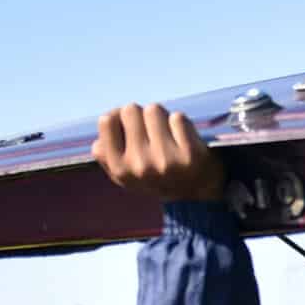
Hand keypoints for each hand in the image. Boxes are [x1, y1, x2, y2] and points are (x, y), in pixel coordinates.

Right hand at [92, 103, 223, 201]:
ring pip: (154, 109)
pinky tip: (185, 142)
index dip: (120, 118)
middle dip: (141, 116)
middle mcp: (141, 166)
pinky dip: (182, 125)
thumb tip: (106, 119)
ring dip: (162, 117)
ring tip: (169, 137)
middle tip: (154, 134)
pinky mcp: (190, 153)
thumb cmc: (158, 177)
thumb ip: (108, 152)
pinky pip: (178, 117)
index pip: (107, 120)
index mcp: (120, 170)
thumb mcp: (126, 173)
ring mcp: (166, 160)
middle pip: (130, 110)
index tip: (131, 128)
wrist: (198, 195)